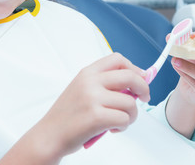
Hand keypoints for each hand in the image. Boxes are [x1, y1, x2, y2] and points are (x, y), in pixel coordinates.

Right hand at [33, 53, 149, 158]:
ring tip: (120, 121)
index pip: (117, 59)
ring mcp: (92, 98)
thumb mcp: (82, 90)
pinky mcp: (96, 117)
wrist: (49, 135)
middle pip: (130, 76)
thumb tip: (135, 82)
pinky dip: (123, 126)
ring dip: (132, 115)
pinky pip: (124, 119)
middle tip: (144, 98)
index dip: (134, 68)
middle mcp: (90, 82)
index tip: (140, 78)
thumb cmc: (67, 116)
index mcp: (87, 73)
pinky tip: (112, 129)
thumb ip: (104, 84)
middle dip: (143, 88)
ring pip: (130, 102)